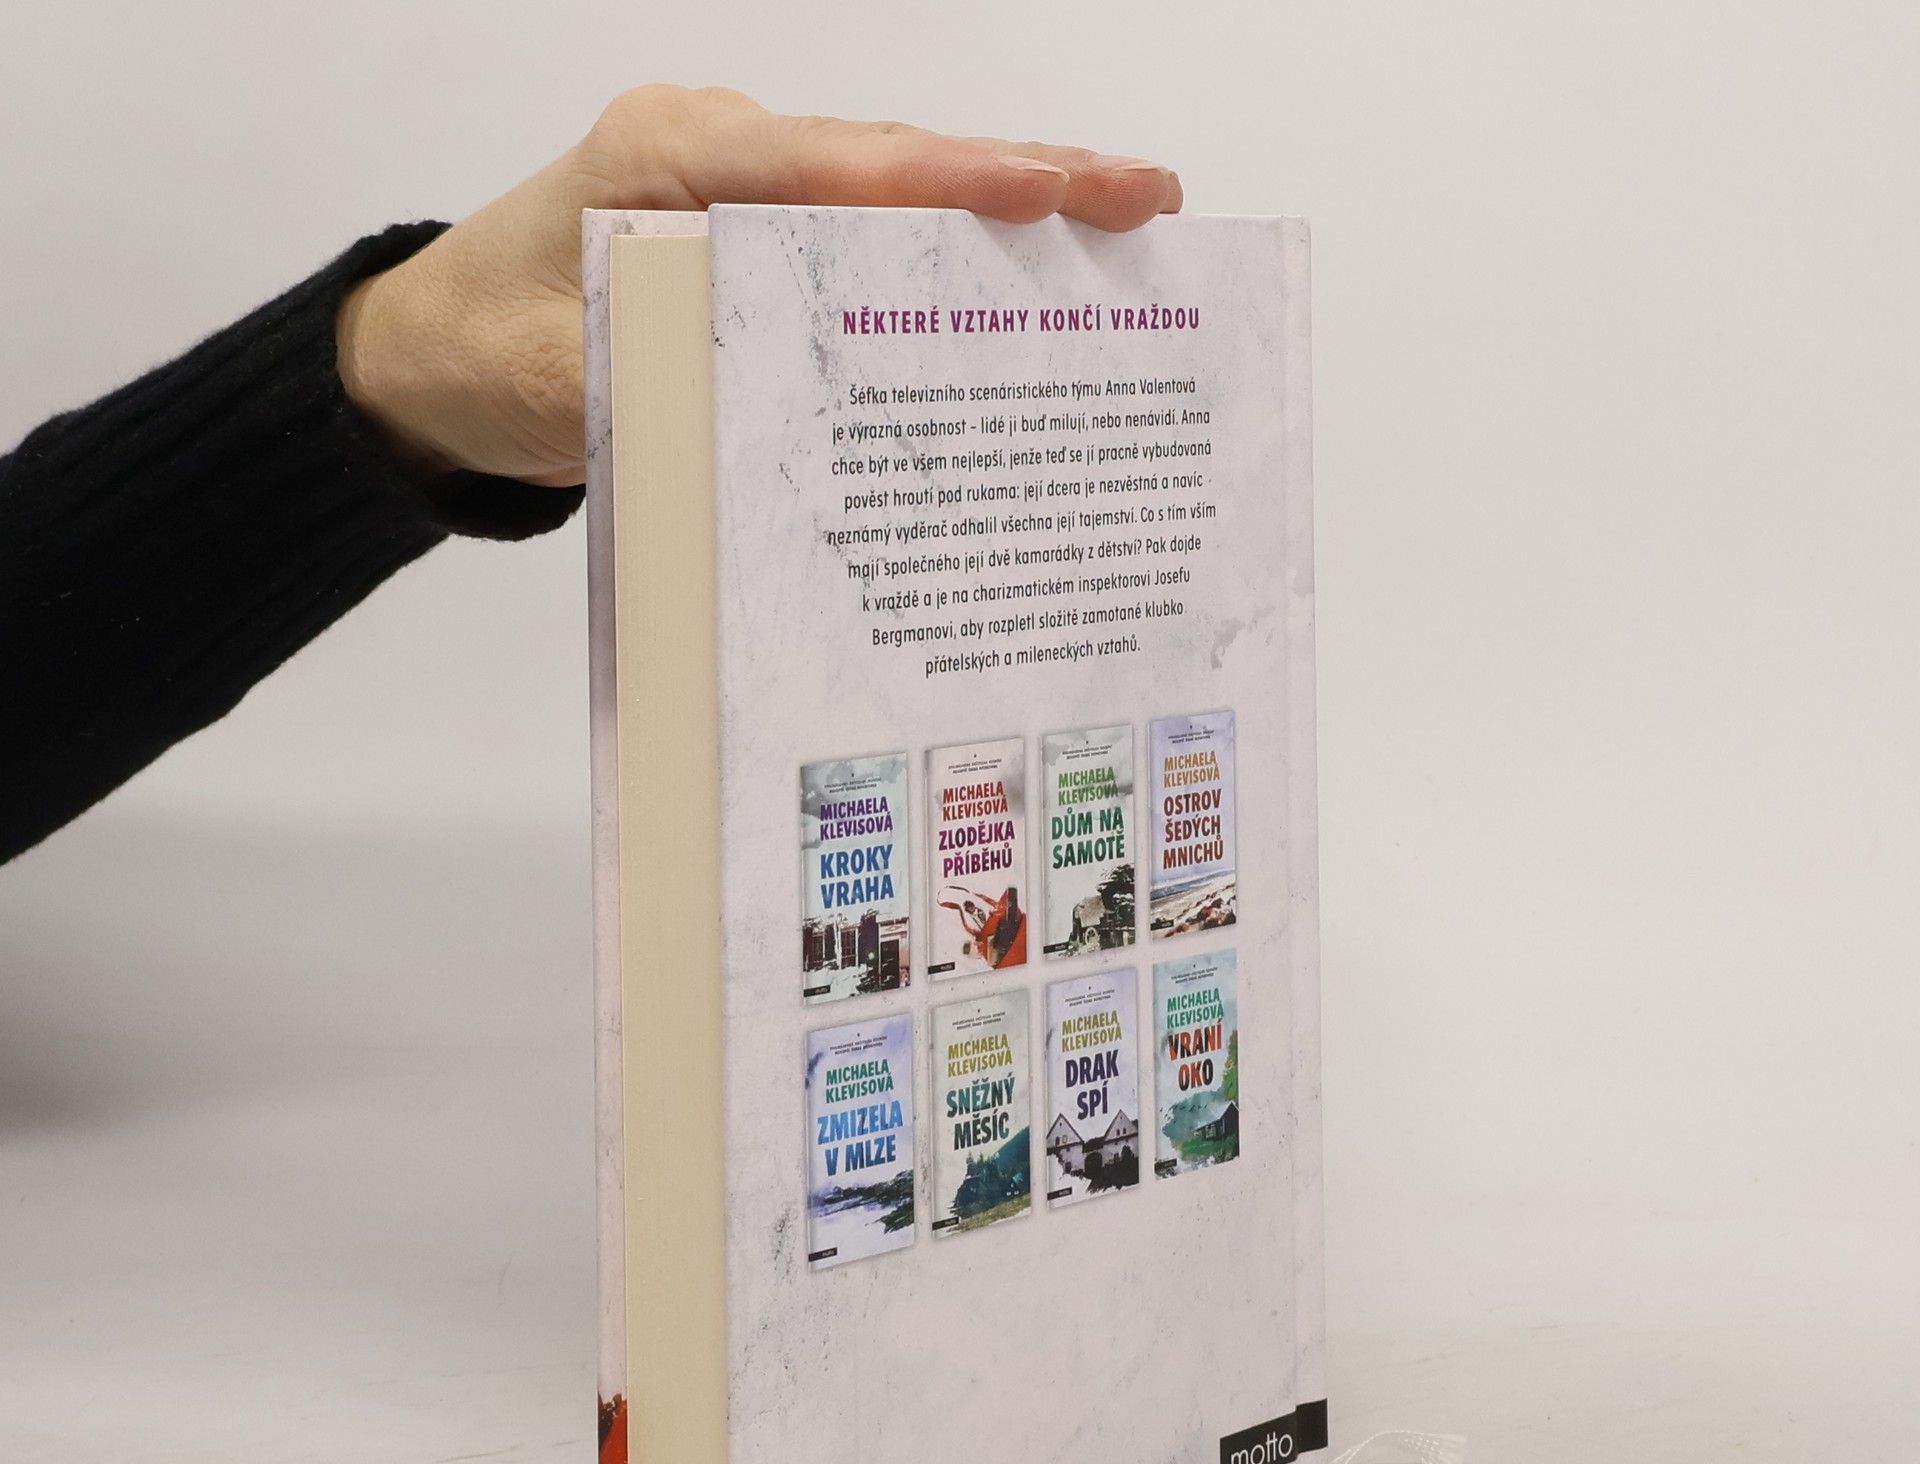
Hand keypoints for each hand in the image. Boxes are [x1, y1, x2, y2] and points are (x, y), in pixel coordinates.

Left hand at [335, 87, 1181, 488]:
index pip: (831, 163)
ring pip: (892, 194)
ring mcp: (740, 193)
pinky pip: (862, 241)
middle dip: (1022, 180)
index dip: (949, 182)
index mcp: (666, 159)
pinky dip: (943, 259)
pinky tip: (1019, 287)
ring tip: (1119, 233)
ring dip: (1002, 215)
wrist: (431, 356)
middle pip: (891, 162)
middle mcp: (717, 156)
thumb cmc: (482, 352)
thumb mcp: (552, 377)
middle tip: (1145, 200)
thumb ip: (654, 367)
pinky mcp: (753, 239)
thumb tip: (773, 380)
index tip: (1052, 192)